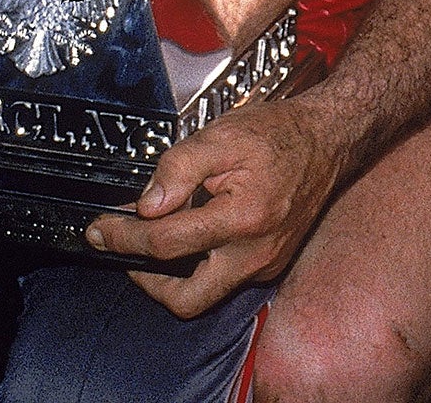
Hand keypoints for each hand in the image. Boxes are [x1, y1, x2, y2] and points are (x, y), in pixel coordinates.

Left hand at [85, 94, 346, 317]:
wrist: (330, 137)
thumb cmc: (279, 133)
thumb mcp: (222, 135)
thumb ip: (178, 167)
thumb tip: (148, 205)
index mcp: (243, 219)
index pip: (166, 243)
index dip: (124, 236)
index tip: (100, 228)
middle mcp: (257, 253)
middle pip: (186, 298)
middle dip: (146, 279)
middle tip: (124, 248)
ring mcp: (267, 263)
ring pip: (206, 293)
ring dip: (172, 274)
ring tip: (154, 237)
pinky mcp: (271, 263)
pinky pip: (225, 278)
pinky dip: (199, 263)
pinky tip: (190, 232)